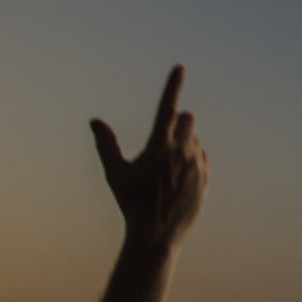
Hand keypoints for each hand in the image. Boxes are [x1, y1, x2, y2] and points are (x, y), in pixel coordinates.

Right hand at [89, 65, 208, 251]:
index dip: (173, 85)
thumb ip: (106, 144)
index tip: (180, 67)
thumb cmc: (132, 202)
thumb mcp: (115, 173)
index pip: (168, 107)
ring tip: (166, 169)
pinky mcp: (206, 176)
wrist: (157, 234)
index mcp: (160, 146)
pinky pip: (202, 156)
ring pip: (195, 139)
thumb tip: (94, 121)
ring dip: (183, 143)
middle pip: (188, 119)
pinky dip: (191, 160)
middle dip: (177, 123)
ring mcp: (198, 164)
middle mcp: (182, 151)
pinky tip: (177, 179)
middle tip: (162, 143)